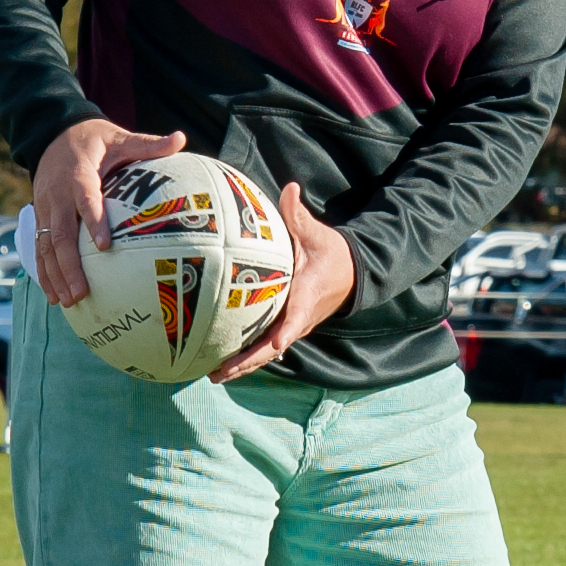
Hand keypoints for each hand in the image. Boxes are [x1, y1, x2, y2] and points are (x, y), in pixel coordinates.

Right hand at [29, 118, 187, 307]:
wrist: (52, 134)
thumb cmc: (94, 140)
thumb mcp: (119, 137)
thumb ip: (148, 144)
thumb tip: (181, 138)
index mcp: (78, 174)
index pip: (86, 199)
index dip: (94, 221)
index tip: (106, 246)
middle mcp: (57, 194)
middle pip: (60, 233)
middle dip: (69, 265)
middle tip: (82, 292)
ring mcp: (44, 208)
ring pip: (45, 245)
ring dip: (55, 275)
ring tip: (68, 301)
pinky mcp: (39, 217)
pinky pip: (38, 247)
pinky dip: (44, 272)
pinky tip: (53, 295)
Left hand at [210, 184, 354, 382]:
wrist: (352, 274)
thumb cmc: (331, 253)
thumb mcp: (317, 233)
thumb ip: (298, 215)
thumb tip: (290, 188)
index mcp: (307, 295)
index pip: (297, 317)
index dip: (286, 332)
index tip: (273, 344)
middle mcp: (300, 318)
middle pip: (273, 348)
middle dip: (248, 362)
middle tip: (221, 372)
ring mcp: (293, 327)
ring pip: (267, 354)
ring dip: (243, 367)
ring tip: (214, 377)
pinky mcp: (287, 328)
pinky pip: (265, 348)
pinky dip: (246, 359)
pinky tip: (222, 366)